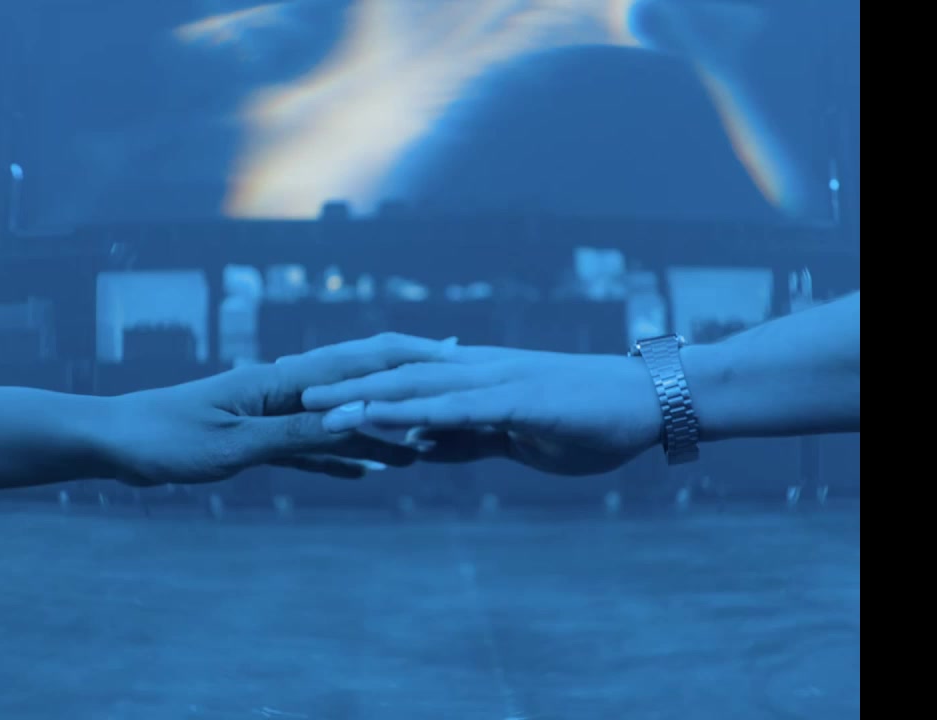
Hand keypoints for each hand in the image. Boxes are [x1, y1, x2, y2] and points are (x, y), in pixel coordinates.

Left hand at [100, 334, 454, 484]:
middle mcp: (279, 391)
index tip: (448, 356)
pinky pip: (307, 447)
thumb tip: (352, 419)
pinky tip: (364, 470)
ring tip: (420, 451)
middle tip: (452, 386)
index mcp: (277, 382)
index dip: (403, 362)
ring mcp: (268, 413)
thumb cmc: (164, 438)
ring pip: (334, 422)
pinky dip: (337, 456)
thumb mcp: (233, 443)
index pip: (353, 368)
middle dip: (401, 391)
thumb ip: (293, 433)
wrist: (114, 442)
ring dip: (376, 434)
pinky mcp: (252, 438)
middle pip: (352, 389)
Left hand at [301, 339, 664, 474]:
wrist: (650, 402)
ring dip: (363, 396)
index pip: (402, 374)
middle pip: (394, 371)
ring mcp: (496, 380)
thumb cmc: (589, 418)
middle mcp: (476, 369)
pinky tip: (385, 419)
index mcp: (474, 376)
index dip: (354, 380)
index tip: (308, 391)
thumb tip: (421, 445)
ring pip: (415, 385)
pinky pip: (455, 407)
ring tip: (315, 405)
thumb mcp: (514, 436)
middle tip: (286, 389)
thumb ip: (467, 438)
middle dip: (340, 381)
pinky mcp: (517, 399)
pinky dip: (414, 413)